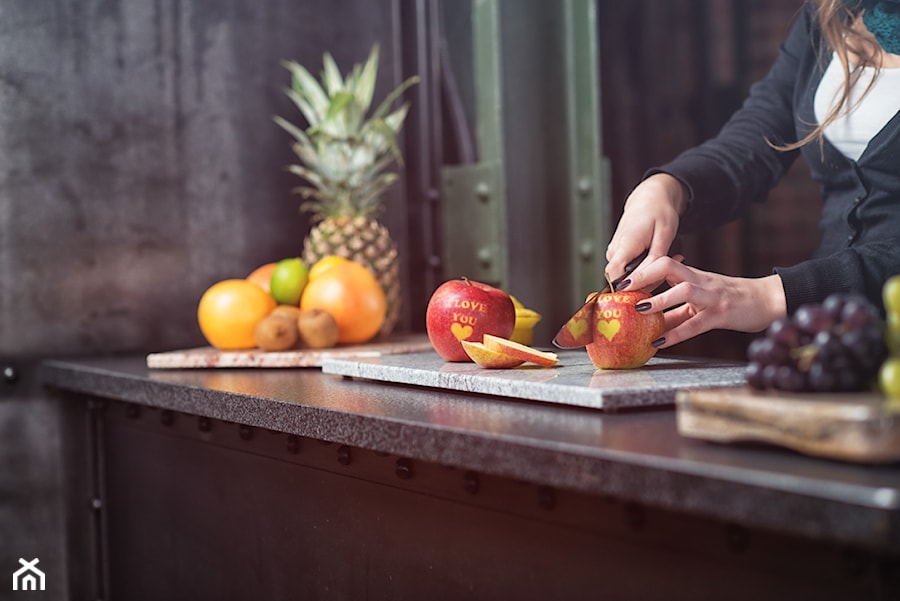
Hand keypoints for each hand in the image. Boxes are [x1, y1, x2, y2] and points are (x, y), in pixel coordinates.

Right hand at [605, 173, 688, 281]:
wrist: (650, 198)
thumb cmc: (658, 212)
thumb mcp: (664, 236)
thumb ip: (654, 260)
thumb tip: (645, 280)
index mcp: (625, 244)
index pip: (613, 275)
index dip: (626, 288)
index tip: (645, 293)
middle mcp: (615, 250)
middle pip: (622, 280)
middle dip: (645, 282)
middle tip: (669, 271)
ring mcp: (614, 252)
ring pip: (626, 276)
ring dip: (647, 275)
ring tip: (668, 259)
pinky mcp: (618, 253)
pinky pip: (628, 269)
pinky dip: (644, 268)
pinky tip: (658, 258)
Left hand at [619, 255, 787, 347]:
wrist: (769, 301)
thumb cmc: (733, 300)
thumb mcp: (703, 299)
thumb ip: (678, 306)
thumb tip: (650, 319)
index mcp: (694, 276)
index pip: (664, 263)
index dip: (642, 269)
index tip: (621, 279)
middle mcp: (700, 282)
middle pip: (669, 266)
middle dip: (644, 275)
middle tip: (623, 287)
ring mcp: (712, 297)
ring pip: (683, 291)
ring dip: (659, 300)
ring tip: (638, 310)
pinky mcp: (722, 315)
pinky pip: (696, 323)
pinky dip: (677, 333)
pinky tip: (659, 342)